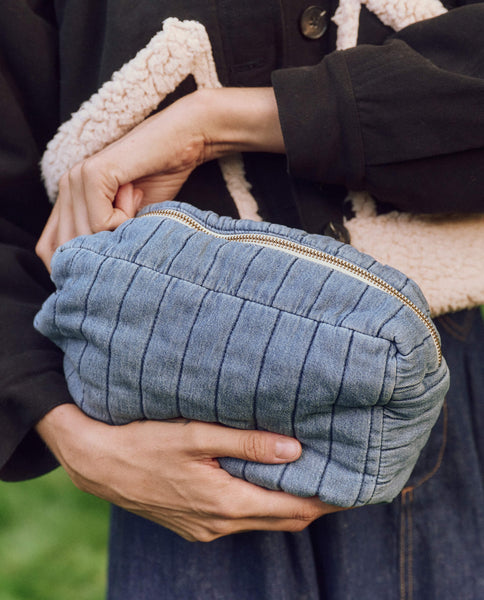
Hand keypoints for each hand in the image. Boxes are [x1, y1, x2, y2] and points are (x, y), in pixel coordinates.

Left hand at [36, 88, 284, 269]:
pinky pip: (100, 221)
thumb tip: (90, 280)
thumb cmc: (160, 184)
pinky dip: (123, 221)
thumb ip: (104, 243)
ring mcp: (76, 179)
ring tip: (135, 208)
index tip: (112, 261)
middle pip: (66, 248)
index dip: (79, 266)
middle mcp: (65, 187)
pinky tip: (136, 200)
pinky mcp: (93, 174)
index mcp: (68, 200)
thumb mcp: (128, 223)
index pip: (50, 249)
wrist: (183, 144)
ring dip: (115, 235)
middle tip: (132, 225)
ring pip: (84, 237)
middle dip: (101, 253)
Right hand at [36, 404, 338, 541]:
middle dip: (314, 503)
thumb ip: (247, 443)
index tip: (350, 483)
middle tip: (338, 477)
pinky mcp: (193, 525)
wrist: (98, 465)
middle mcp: (219, 524)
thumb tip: (295, 448)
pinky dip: (261, 505)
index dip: (325, 498)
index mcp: (225, 503)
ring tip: (307, 475)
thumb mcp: (195, 435)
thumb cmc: (144, 443)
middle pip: (283, 519)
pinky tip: (263, 482)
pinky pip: (239, 519)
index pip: (293, 509)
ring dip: (287, 503)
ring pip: (262, 521)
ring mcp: (205, 529)